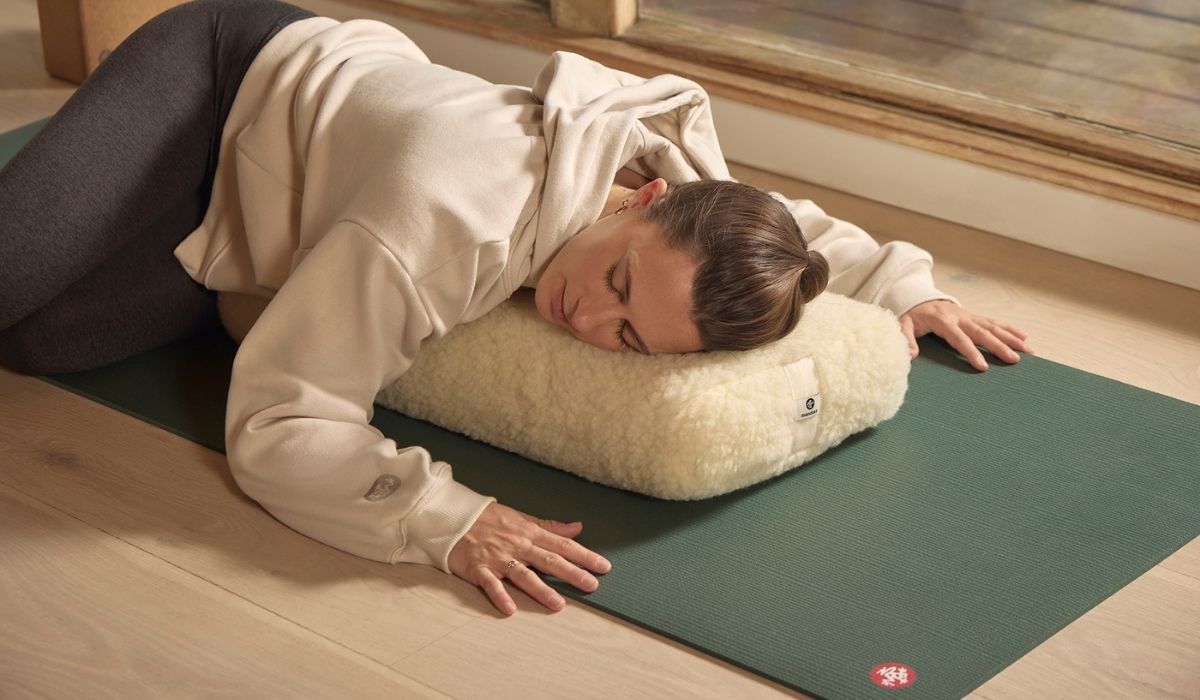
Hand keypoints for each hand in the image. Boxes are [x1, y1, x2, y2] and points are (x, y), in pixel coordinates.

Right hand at [447, 502, 611, 615]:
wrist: (453, 516)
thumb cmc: (488, 518)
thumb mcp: (521, 517)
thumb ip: (549, 526)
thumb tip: (577, 527)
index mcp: (529, 532)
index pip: (562, 544)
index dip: (584, 555)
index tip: (603, 566)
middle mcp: (517, 545)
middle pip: (548, 560)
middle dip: (571, 573)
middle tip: (591, 585)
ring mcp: (498, 558)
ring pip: (523, 575)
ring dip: (541, 590)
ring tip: (558, 605)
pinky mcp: (478, 568)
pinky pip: (490, 584)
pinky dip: (500, 596)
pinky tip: (511, 609)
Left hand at [899, 300, 1032, 371]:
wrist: (918, 298)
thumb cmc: (911, 315)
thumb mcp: (902, 324)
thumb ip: (905, 338)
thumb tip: (910, 355)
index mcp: (943, 321)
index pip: (959, 338)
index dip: (971, 352)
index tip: (983, 366)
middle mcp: (960, 317)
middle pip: (982, 332)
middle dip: (999, 346)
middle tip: (1014, 360)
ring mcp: (969, 315)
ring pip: (993, 327)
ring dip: (1011, 338)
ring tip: (1028, 351)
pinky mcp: (974, 316)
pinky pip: (994, 322)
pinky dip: (1010, 329)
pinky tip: (1024, 337)